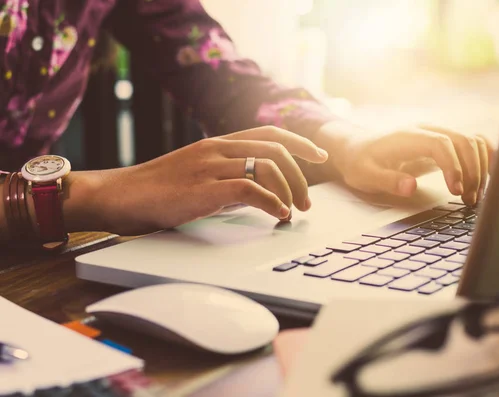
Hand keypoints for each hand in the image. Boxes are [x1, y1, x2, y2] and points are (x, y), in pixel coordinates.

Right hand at [91, 126, 327, 234]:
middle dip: (300, 174)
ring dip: (289, 191)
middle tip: (307, 201)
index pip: (269, 133)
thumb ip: (229, 178)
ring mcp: (211, 167)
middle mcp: (218, 149)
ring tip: (293, 212)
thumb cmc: (157, 190)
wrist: (119, 196)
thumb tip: (259, 192)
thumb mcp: (198, 175)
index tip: (319, 156)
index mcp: (218, 143)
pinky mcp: (204, 189)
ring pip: (267, 166)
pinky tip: (278, 215)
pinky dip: (272, 202)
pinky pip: (250, 188)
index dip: (299, 142)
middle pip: (276, 149)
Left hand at [324, 122, 494, 205]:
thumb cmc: (360, 163)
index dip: (454, 166)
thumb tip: (411, 187)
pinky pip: (471, 144)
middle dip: (473, 170)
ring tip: (474, 197)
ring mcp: (437, 134)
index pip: (442, 144)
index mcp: (409, 136)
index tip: (457, 191)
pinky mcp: (443, 143)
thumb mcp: (365, 175)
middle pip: (464, 140)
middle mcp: (427, 130)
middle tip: (469, 200)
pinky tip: (487, 179)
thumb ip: (387, 180)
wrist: (356, 147)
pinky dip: (484, 159)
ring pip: (472, 141)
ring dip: (480, 167)